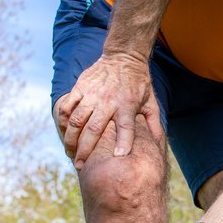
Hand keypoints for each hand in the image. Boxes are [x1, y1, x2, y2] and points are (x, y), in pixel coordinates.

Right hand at [56, 52, 161, 167]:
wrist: (124, 56)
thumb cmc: (139, 83)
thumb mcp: (151, 103)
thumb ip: (154, 125)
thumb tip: (159, 146)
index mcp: (127, 106)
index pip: (126, 128)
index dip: (123, 142)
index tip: (118, 157)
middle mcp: (108, 102)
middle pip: (94, 129)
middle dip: (85, 150)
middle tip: (79, 165)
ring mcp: (92, 94)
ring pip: (77, 120)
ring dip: (71, 139)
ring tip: (70, 152)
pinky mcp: (80, 87)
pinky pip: (67, 106)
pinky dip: (63, 121)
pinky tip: (65, 132)